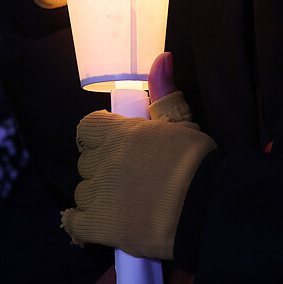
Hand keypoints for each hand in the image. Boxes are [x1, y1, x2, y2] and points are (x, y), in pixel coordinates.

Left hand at [61, 53, 215, 258]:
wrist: (207, 206)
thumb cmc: (196, 162)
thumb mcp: (180, 120)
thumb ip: (164, 90)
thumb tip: (161, 57)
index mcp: (116, 132)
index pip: (86, 129)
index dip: (98, 138)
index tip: (114, 146)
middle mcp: (101, 160)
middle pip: (87, 163)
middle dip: (103, 169)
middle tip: (128, 178)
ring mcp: (98, 194)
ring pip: (83, 192)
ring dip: (98, 197)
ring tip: (125, 204)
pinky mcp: (99, 226)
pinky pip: (76, 223)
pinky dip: (82, 224)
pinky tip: (98, 223)